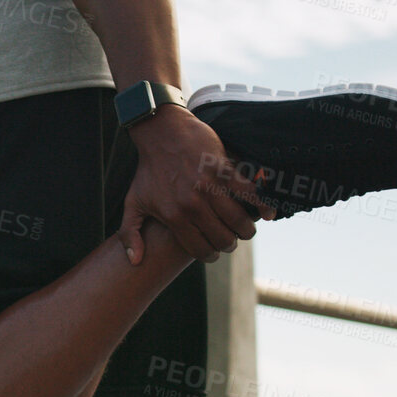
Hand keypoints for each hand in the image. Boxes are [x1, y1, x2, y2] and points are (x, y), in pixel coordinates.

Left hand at [119, 106, 273, 265]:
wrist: (161, 134)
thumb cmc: (147, 171)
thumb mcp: (133, 202)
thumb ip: (130, 234)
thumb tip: (136, 262)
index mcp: (174, 217)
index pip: (201, 249)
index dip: (211, 254)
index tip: (215, 251)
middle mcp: (193, 205)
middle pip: (224, 239)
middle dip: (230, 243)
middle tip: (231, 239)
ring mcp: (210, 187)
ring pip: (239, 221)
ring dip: (246, 229)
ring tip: (245, 229)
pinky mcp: (224, 170)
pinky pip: (250, 193)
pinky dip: (263, 206)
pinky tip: (267, 214)